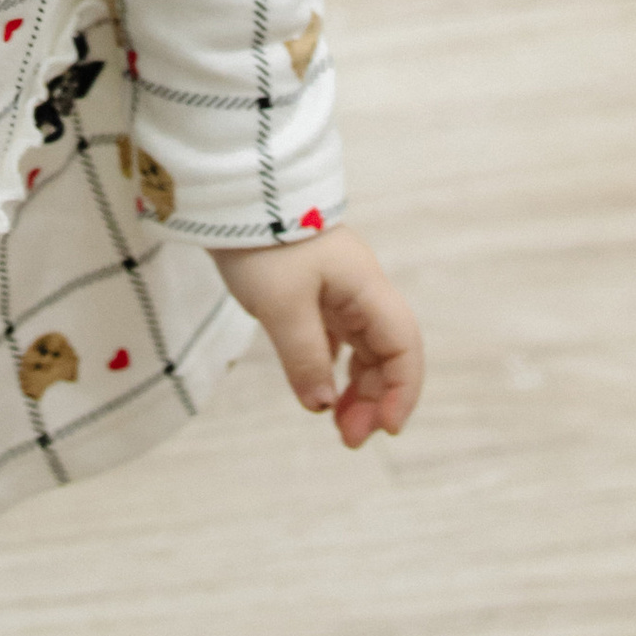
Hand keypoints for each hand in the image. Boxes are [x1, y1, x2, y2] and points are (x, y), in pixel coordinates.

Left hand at [212, 228, 424, 448]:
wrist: (232, 197)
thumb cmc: (262, 244)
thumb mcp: (281, 305)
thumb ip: (305, 358)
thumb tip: (322, 407)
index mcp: (365, 287)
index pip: (403, 346)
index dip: (403, 391)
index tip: (386, 430)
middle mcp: (359, 290)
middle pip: (386, 353)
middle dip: (376, 399)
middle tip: (348, 439)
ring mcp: (337, 291)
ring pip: (362, 350)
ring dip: (356, 389)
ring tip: (338, 425)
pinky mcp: (312, 292)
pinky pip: (336, 340)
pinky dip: (333, 370)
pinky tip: (319, 390)